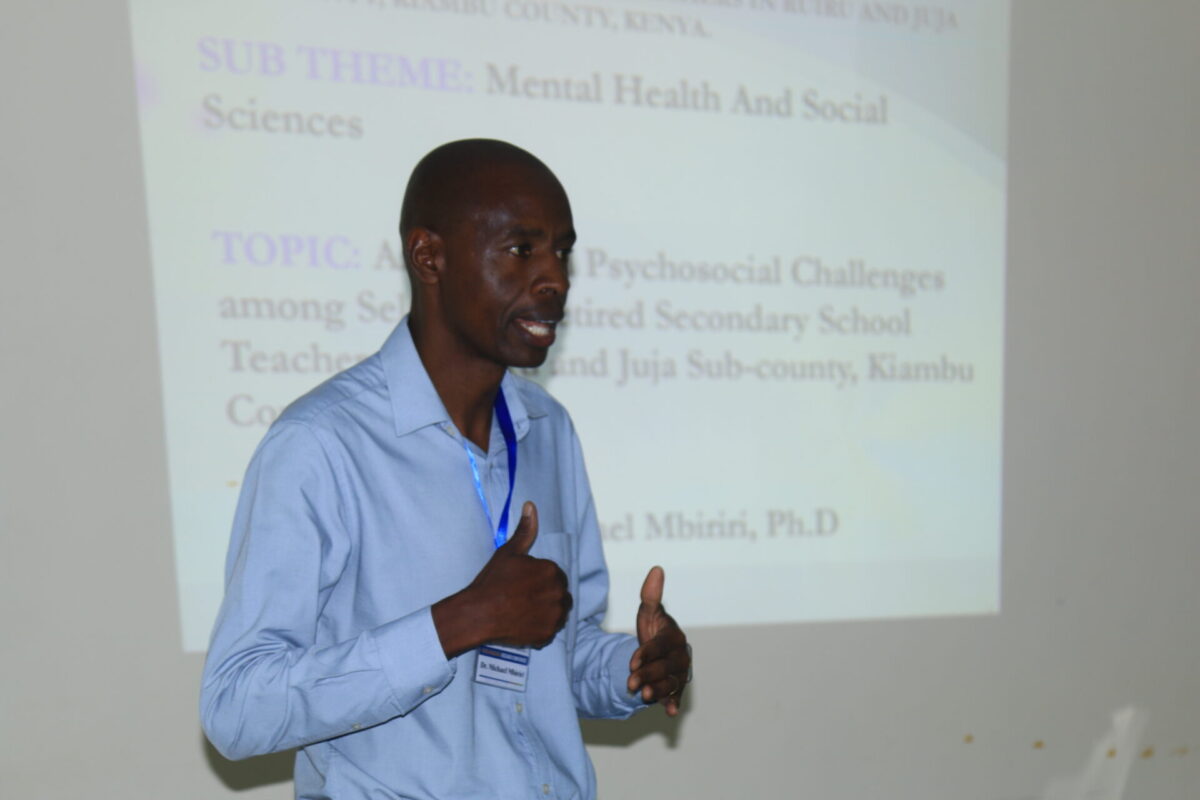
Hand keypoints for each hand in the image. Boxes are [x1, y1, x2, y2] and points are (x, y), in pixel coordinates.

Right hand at [433, 502, 571, 656]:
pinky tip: (523, 623)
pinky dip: (540, 628)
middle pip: (559, 594)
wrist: (478, 614)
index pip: (555, 575)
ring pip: (558, 612)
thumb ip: (525, 530)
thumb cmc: (492, 582)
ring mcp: (555, 616)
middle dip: (545, 595)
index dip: (538, 580)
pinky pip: (550, 630)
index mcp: (552, 571)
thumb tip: (531, 505)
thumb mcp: (508, 552)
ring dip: (547, 611)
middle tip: (522, 598)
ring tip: (523, 611)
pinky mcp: (548, 635)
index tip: (522, 585)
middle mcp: (559, 593)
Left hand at [627, 566, 689, 715]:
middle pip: (666, 667)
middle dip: (649, 674)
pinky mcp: (675, 689)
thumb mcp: (648, 613)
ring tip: (643, 695)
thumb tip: (656, 569)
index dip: (647, 653)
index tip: (632, 662)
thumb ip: (650, 595)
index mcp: (675, 637)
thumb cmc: (652, 630)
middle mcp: (680, 656)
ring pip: (670, 683)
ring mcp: (679, 674)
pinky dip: (674, 704)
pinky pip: (677, 697)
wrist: (654, 654)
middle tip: (631, 683)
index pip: (662, 646)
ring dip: (658, 690)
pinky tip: (670, 712)